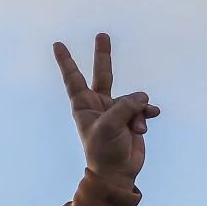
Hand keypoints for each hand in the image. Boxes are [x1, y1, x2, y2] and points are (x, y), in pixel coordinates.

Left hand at [55, 33, 157, 181]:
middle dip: (103, 55)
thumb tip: (142, 97)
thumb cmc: (104, 150)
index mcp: (83, 105)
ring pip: (132, 98)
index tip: (57, 45)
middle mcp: (99, 104)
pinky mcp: (132, 117)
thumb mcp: (109, 126)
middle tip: (102, 35)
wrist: (118, 171)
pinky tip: (149, 120)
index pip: (73, 78)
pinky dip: (147, 114)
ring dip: (137, 112)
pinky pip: (144, 107)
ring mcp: (116, 110)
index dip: (66, 61)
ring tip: (133, 128)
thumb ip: (124, 106)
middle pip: (103, 74)